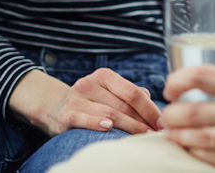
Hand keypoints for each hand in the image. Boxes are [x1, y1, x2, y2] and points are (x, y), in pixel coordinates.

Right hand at [10, 67, 162, 136]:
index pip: (133, 92)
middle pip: (124, 105)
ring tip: (142, 138)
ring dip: (129, 128)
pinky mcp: (66, 114)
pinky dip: (97, 123)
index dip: (150, 109)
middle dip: (143, 122)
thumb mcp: (107, 92)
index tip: (162, 123)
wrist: (52, 106)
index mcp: (105, 76)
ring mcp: (77, 98)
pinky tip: (109, 128)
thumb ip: (129, 95)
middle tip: (156, 135)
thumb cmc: (89, 101)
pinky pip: (84, 119)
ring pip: (110, 113)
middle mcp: (90, 83)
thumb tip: (153, 105)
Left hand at [161, 64, 214, 172]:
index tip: (171, 85)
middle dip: (173, 116)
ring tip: (171, 135)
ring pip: (204, 140)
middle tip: (165, 115)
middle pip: (196, 113)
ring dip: (182, 138)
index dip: (181, 79)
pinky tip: (194, 152)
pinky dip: (203, 156)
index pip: (205, 77)